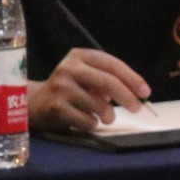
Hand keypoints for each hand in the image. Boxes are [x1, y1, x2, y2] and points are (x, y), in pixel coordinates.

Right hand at [27, 48, 151, 132]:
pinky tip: (89, 121)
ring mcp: (60, 88)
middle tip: (137, 108)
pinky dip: (94, 123)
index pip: (112, 64)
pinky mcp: (54, 107)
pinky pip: (86, 119)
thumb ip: (110, 79)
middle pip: (107, 82)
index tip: (146, 92)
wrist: (33, 102)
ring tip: (108, 117)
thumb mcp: (87, 76)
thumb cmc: (70, 88)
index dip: (132, 78)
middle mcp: (68, 69)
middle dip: (127, 97)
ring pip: (98, 104)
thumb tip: (138, 93)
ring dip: (109, 114)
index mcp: (80, 56)